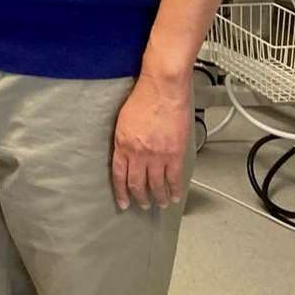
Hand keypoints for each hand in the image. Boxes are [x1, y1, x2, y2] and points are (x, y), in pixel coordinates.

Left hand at [111, 71, 192, 210]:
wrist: (162, 89)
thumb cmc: (142, 99)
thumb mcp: (123, 121)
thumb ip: (123, 141)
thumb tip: (126, 155)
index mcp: (122, 145)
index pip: (119, 175)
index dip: (121, 192)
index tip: (123, 202)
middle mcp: (138, 153)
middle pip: (137, 183)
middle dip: (139, 198)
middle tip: (141, 205)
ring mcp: (158, 155)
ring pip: (156, 184)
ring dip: (158, 197)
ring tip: (159, 203)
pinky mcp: (175, 153)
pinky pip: (174, 178)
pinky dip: (175, 189)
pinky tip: (175, 196)